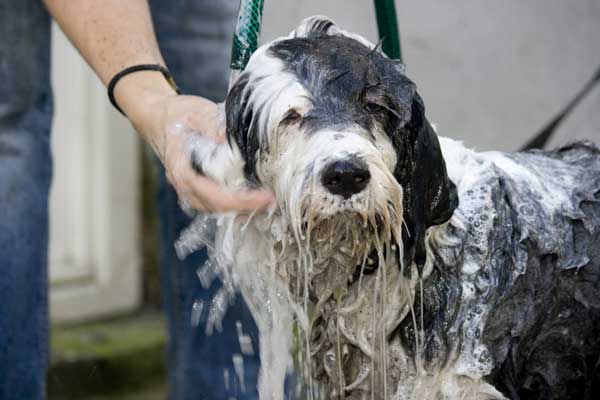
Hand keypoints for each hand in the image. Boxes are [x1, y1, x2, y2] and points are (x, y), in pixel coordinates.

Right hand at [115, 71, 273, 213]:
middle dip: (246, 207)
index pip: (212, 194)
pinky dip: (234, 205)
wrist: (159, 116)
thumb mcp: (198, 113)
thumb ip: (215, 128)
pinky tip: (252, 198)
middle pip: (216, 207)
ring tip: (266, 202)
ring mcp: (189, 188)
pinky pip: (215, 203)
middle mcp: (184, 185)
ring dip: (241, 209)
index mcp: (182, 169)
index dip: (239, 200)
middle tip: (272, 200)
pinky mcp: (197, 187)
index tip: (263, 196)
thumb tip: (235, 142)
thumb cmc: (178, 114)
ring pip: (215, 209)